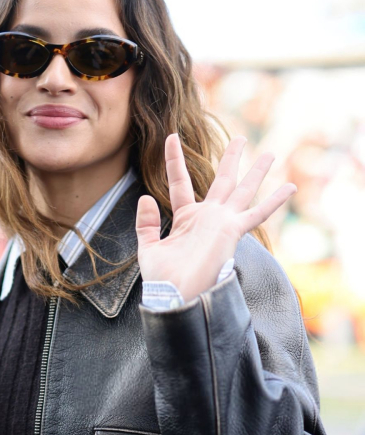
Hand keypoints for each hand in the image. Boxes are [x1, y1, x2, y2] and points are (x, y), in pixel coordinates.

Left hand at [135, 133, 296, 302]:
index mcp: (186, 219)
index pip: (180, 182)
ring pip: (243, 190)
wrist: (176, 297)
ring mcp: (222, 223)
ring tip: (269, 153)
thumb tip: (145, 197)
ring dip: (256, 172)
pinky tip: (289, 187)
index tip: (171, 137)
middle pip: (222, 180)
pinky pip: (257, 213)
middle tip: (239, 138)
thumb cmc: (163, 280)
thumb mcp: (148, 248)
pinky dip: (274, 201)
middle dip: (231, 159)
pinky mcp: (232, 231)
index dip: (175, 160)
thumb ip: (146, 223)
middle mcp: (207, 217)